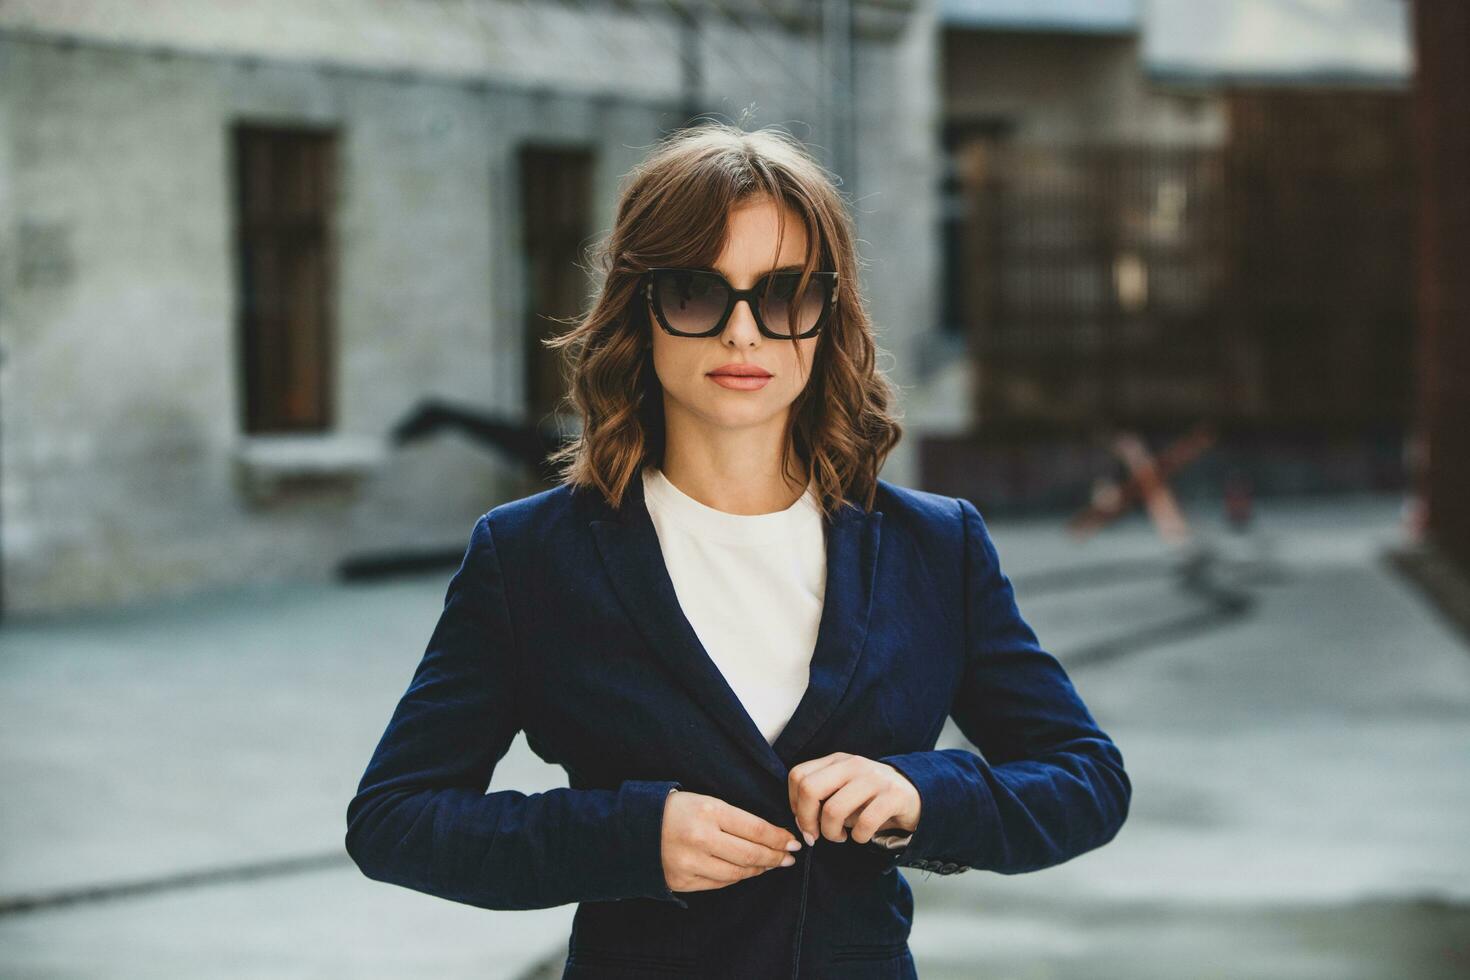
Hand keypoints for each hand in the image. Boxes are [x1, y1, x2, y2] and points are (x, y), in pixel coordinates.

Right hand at [660, 789, 803, 894]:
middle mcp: (700, 838)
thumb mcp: (706, 801)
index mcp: (709, 811)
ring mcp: (690, 862)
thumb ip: (736, 817)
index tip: (793, 841)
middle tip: (788, 857)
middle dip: (775, 857)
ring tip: (770, 864)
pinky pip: (720, 883)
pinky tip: (746, 871)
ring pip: (737, 872)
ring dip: (759, 869)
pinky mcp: (682, 881)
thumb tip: (771, 835)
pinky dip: (737, 877)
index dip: (778, 837)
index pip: (756, 828)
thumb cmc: (677, 810)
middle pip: (750, 854)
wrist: (635, 827)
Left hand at [787, 752, 920, 845]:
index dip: (794, 803)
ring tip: (840, 837)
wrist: (913, 793)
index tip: (804, 821)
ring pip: (833, 810)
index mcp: (836, 761)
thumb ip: (821, 798)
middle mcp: (853, 765)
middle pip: (810, 789)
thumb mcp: (843, 788)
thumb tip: (802, 823)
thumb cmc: (869, 797)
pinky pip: (864, 822)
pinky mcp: (893, 796)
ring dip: (831, 833)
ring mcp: (874, 778)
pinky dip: (858, 837)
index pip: (798, 775)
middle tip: (815, 835)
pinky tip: (861, 836)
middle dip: (806, 820)